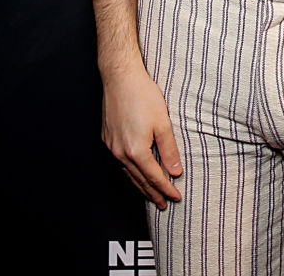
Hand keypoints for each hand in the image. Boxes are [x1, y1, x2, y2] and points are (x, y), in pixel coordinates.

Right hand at [101, 63, 182, 209]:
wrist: (120, 78)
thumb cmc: (143, 96)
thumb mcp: (162, 123)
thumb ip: (169, 150)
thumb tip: (175, 171)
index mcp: (136, 151)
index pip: (154, 178)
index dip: (166, 189)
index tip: (176, 197)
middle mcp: (120, 153)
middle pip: (139, 180)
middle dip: (153, 193)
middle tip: (163, 204)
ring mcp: (112, 147)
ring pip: (128, 174)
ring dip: (141, 186)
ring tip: (151, 194)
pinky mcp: (107, 139)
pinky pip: (121, 163)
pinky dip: (131, 172)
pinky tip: (136, 173)